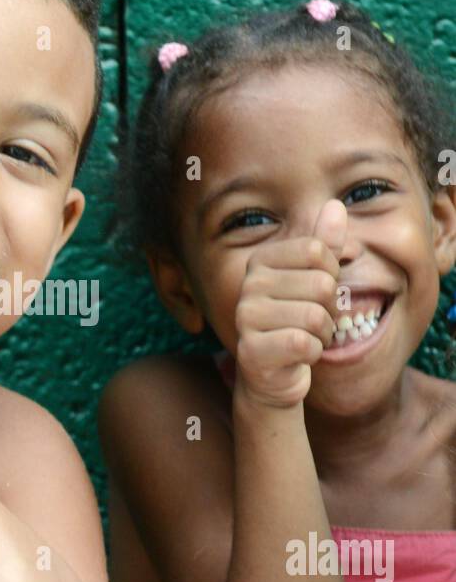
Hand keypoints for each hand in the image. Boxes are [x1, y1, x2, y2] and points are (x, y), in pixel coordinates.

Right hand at [234, 199, 347, 407]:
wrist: (273, 377)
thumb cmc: (296, 323)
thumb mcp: (315, 281)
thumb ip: (325, 245)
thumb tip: (335, 205)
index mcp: (261, 261)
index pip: (319, 252)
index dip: (332, 277)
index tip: (315, 294)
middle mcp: (248, 285)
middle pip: (322, 284)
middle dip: (329, 310)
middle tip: (310, 323)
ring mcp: (246, 317)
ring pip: (316, 316)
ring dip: (322, 334)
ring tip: (305, 338)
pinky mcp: (252, 350)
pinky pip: (305, 344)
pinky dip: (313, 353)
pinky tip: (297, 357)